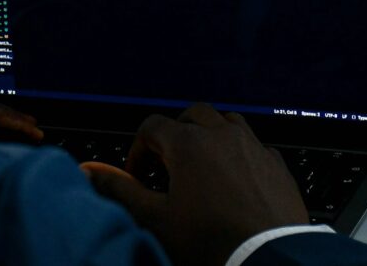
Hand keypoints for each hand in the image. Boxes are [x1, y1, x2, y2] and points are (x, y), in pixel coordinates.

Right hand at [83, 103, 307, 265]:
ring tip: (202, 164)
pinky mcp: (277, 164)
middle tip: (168, 163)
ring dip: (210, 134)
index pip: (152, 126)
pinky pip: (255, 145)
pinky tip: (236, 178)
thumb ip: (121, 190)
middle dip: (175, 132)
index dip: (139, 149)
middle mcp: (222, 134)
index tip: (138, 175)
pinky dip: (240, 153)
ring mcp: (253, 146)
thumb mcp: (155, 218)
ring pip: (227, 122)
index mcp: (188, 143)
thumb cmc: (210, 240)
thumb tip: (90, 170)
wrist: (270, 259)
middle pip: (192, 115)